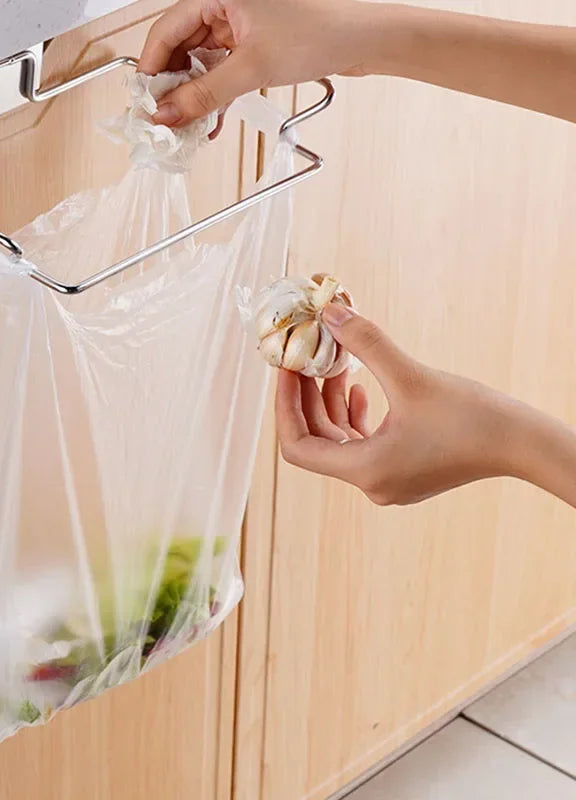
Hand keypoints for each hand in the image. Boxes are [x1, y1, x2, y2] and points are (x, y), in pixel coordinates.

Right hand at [140, 0, 575, 127]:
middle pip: (180, 47)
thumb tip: (167, 114)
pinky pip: (221, 72)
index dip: (152, 69)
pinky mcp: (253, 45)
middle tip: (165, 121)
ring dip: (194, 98)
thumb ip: (204, 95)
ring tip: (190, 128)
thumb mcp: (253, 68)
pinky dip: (215, 97)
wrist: (368, 39)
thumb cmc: (322, 30)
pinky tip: (212, 122)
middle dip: (172, 87)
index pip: (166, 29)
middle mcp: (225, 5)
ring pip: (200, 63)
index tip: (145, 103)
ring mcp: (239, 26)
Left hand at [275, 303, 573, 505]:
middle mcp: (371, 483)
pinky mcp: (402, 470)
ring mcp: (386, 480)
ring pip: (339, 439)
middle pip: (316, 440)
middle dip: (306, 397)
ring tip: (331, 362)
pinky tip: (357, 384)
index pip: (298, 446)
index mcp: (365, 470)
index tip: (284, 369)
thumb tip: (330, 312)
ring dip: (330, 401)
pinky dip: (353, 414)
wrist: (524, 445)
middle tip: (300, 357)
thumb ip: (366, 343)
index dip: (284, 406)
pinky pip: (361, 442)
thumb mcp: (411, 376)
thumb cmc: (474, 417)